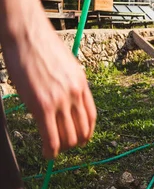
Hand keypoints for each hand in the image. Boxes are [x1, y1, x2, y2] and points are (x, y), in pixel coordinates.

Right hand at [2, 14, 96, 158]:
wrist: (26, 33)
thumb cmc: (42, 46)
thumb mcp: (67, 64)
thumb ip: (69, 82)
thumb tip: (67, 96)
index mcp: (82, 84)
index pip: (91, 116)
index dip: (87, 132)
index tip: (82, 139)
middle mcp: (75, 94)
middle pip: (81, 129)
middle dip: (75, 142)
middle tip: (65, 147)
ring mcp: (60, 100)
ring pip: (67, 137)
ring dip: (62, 148)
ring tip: (55, 152)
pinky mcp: (42, 106)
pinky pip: (50, 137)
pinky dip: (50, 150)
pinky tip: (47, 154)